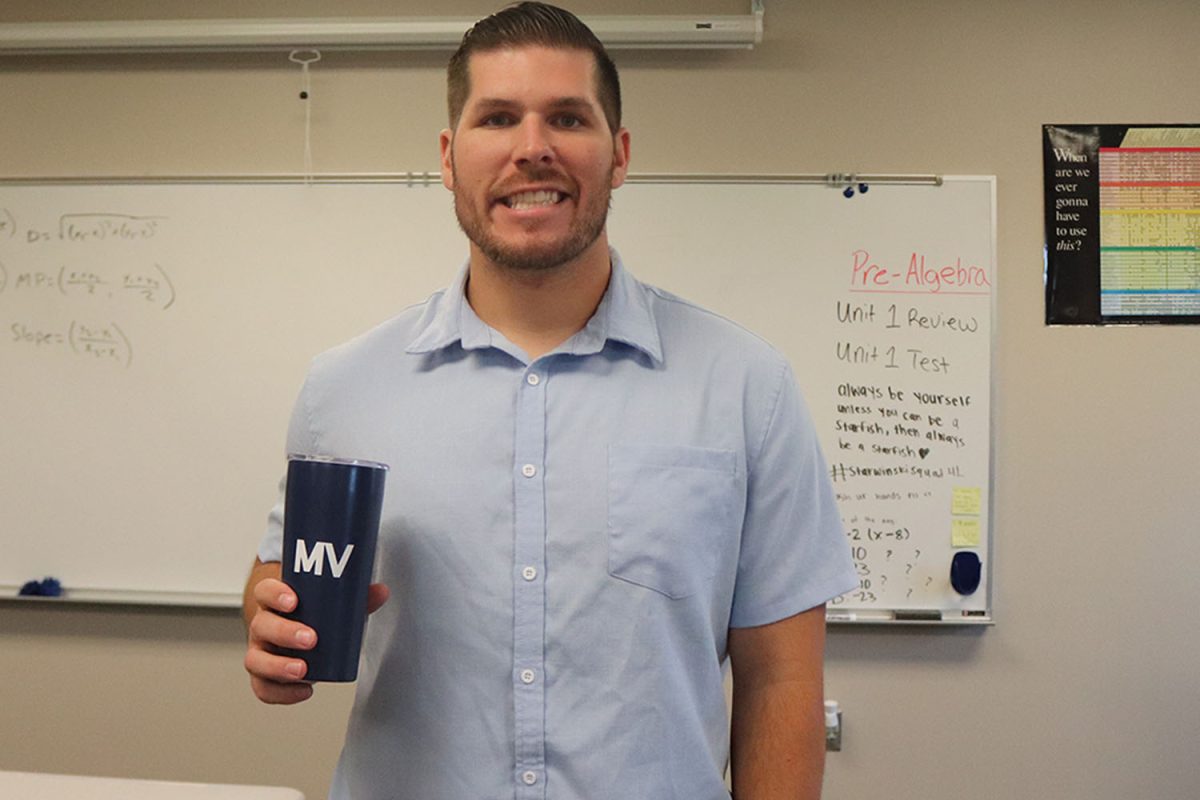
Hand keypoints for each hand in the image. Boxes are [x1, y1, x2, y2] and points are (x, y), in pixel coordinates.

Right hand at [244, 571, 389, 704]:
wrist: (296, 631)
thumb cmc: (312, 615)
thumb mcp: (331, 603)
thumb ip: (356, 597)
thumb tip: (381, 591)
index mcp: (275, 601)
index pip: (264, 591)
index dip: (274, 595)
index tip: (293, 601)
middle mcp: (263, 625)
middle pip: (262, 626)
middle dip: (285, 633)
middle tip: (311, 639)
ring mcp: (261, 651)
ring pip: (256, 659)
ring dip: (278, 666)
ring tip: (303, 669)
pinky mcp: (265, 676)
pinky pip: (264, 688)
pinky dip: (282, 693)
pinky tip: (305, 690)